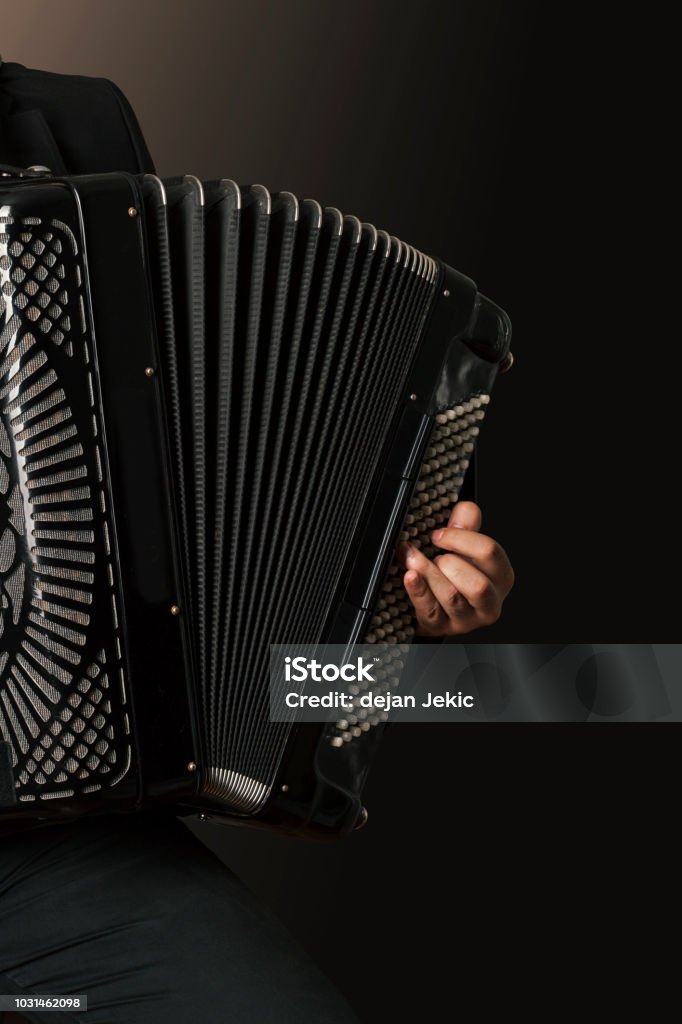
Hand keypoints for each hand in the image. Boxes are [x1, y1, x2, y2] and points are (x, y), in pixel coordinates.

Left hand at [398, 501, 513, 635]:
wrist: (436, 607)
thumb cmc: (454, 575)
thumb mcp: (463, 549)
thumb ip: (466, 527)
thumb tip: (468, 508)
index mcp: (501, 577)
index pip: (490, 553)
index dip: (461, 539)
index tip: (439, 534)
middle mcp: (490, 602)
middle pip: (477, 584)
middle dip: (449, 563)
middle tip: (435, 556)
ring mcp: (466, 619)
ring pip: (451, 597)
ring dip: (428, 572)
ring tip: (414, 559)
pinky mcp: (442, 627)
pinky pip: (429, 609)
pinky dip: (417, 589)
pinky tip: (409, 575)